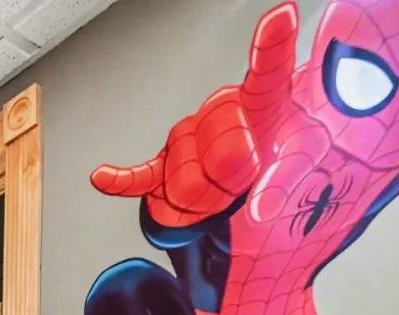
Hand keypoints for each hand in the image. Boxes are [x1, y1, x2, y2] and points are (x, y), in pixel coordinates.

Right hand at [90, 1, 299, 226]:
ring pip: (191, 180)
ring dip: (207, 198)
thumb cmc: (269, 168)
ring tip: (221, 193)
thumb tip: (261, 211)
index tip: (281, 16)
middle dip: (236, 180)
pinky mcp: (162, 167)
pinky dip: (121, 180)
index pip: (268, 75)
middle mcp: (222, 113)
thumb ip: (280, 186)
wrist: (239, 197)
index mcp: (262, 106)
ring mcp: (189, 138)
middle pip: (224, 153)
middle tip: (246, 181)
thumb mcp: (295, 171)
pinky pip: (139, 176)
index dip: (272, 47)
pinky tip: (103, 176)